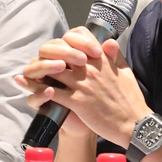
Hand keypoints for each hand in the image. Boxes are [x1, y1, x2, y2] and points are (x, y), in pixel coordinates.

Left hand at [16, 26, 150, 146]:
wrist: (133, 124)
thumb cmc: (130, 100)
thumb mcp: (126, 71)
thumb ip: (115, 56)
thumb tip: (108, 41)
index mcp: (101, 59)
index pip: (79, 37)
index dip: (66, 40)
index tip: (61, 47)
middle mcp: (89, 68)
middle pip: (60, 51)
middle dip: (48, 54)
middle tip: (41, 60)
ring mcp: (82, 84)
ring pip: (52, 70)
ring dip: (38, 70)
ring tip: (27, 72)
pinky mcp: (76, 101)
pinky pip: (51, 91)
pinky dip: (38, 88)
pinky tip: (29, 86)